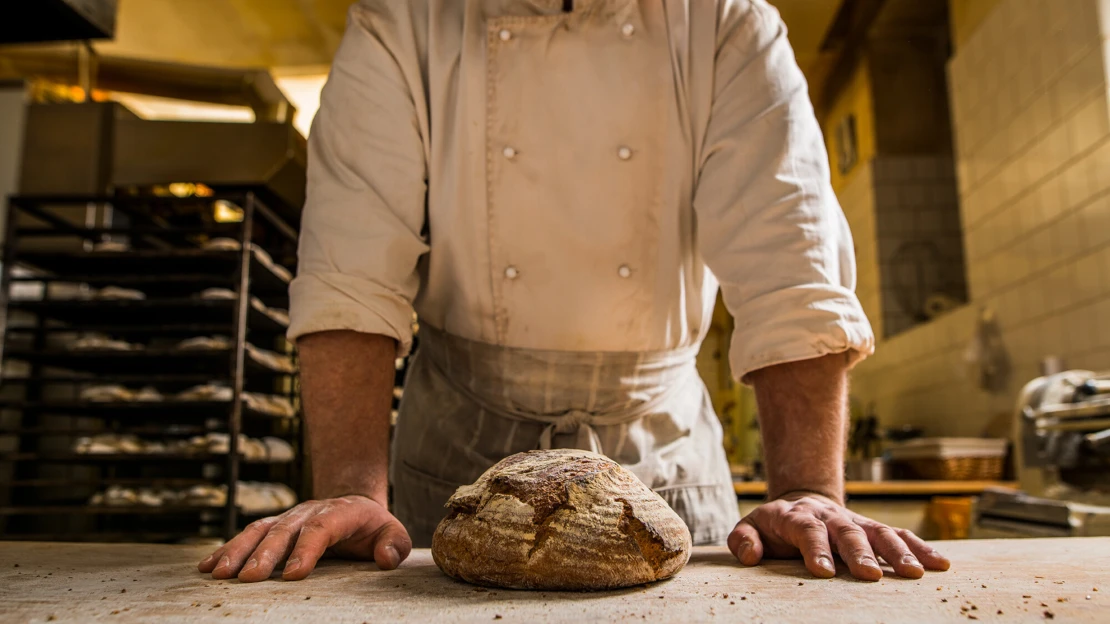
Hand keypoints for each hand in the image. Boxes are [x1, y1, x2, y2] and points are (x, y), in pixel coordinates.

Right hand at [197, 495, 411, 581]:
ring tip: (218, 574)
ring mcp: (289, 517)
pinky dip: (227, 549)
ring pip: (260, 530)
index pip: (321, 528)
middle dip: (264, 554)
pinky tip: (207, 566)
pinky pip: (248, 535)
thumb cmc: (374, 527)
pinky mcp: (274, 526)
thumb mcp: (392, 533)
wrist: (355, 505)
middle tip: (247, 578)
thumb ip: (393, 545)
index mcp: (340, 512)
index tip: (292, 575)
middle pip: (284, 530)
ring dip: (238, 551)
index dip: (306, 550)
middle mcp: (309, 511)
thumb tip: (384, 558)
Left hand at [727, 492, 950, 580]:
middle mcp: (830, 518)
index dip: (815, 549)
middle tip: (871, 574)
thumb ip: (743, 539)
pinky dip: (920, 548)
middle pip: (847, 532)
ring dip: (898, 552)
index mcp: (797, 518)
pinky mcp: (874, 530)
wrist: (802, 502)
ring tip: (915, 573)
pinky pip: (900, 537)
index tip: (823, 572)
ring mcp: (856, 522)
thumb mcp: (750, 527)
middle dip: (860, 552)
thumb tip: (750, 555)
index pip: (806, 531)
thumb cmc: (774, 525)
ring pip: (879, 532)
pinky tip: (940, 564)